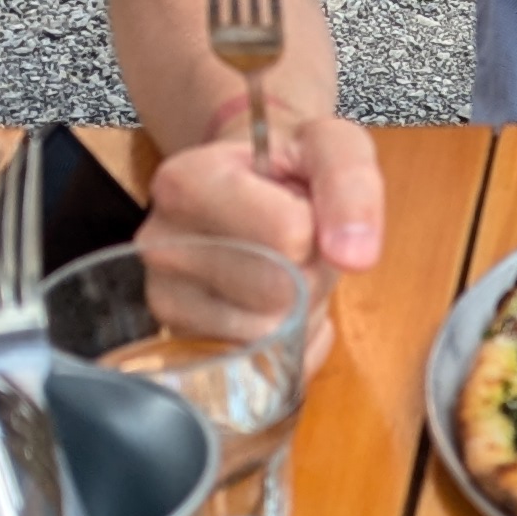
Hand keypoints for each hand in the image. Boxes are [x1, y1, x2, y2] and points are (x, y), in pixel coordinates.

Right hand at [145, 114, 385, 361]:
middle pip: (279, 291)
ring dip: (302, 309)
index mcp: (187, 183)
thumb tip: (354, 256)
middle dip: (311, 271)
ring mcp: (166, 303)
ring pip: (272, 337)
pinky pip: (266, 370)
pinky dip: (293, 346)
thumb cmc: (287, 162)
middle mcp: (162, 246)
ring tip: (285, 268)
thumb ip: (349, 183)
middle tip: (299, 242)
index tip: (301, 204)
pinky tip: (282, 306)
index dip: (318, 226)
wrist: (248, 180)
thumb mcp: (331, 145)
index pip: (288, 234)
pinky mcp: (185, 347)